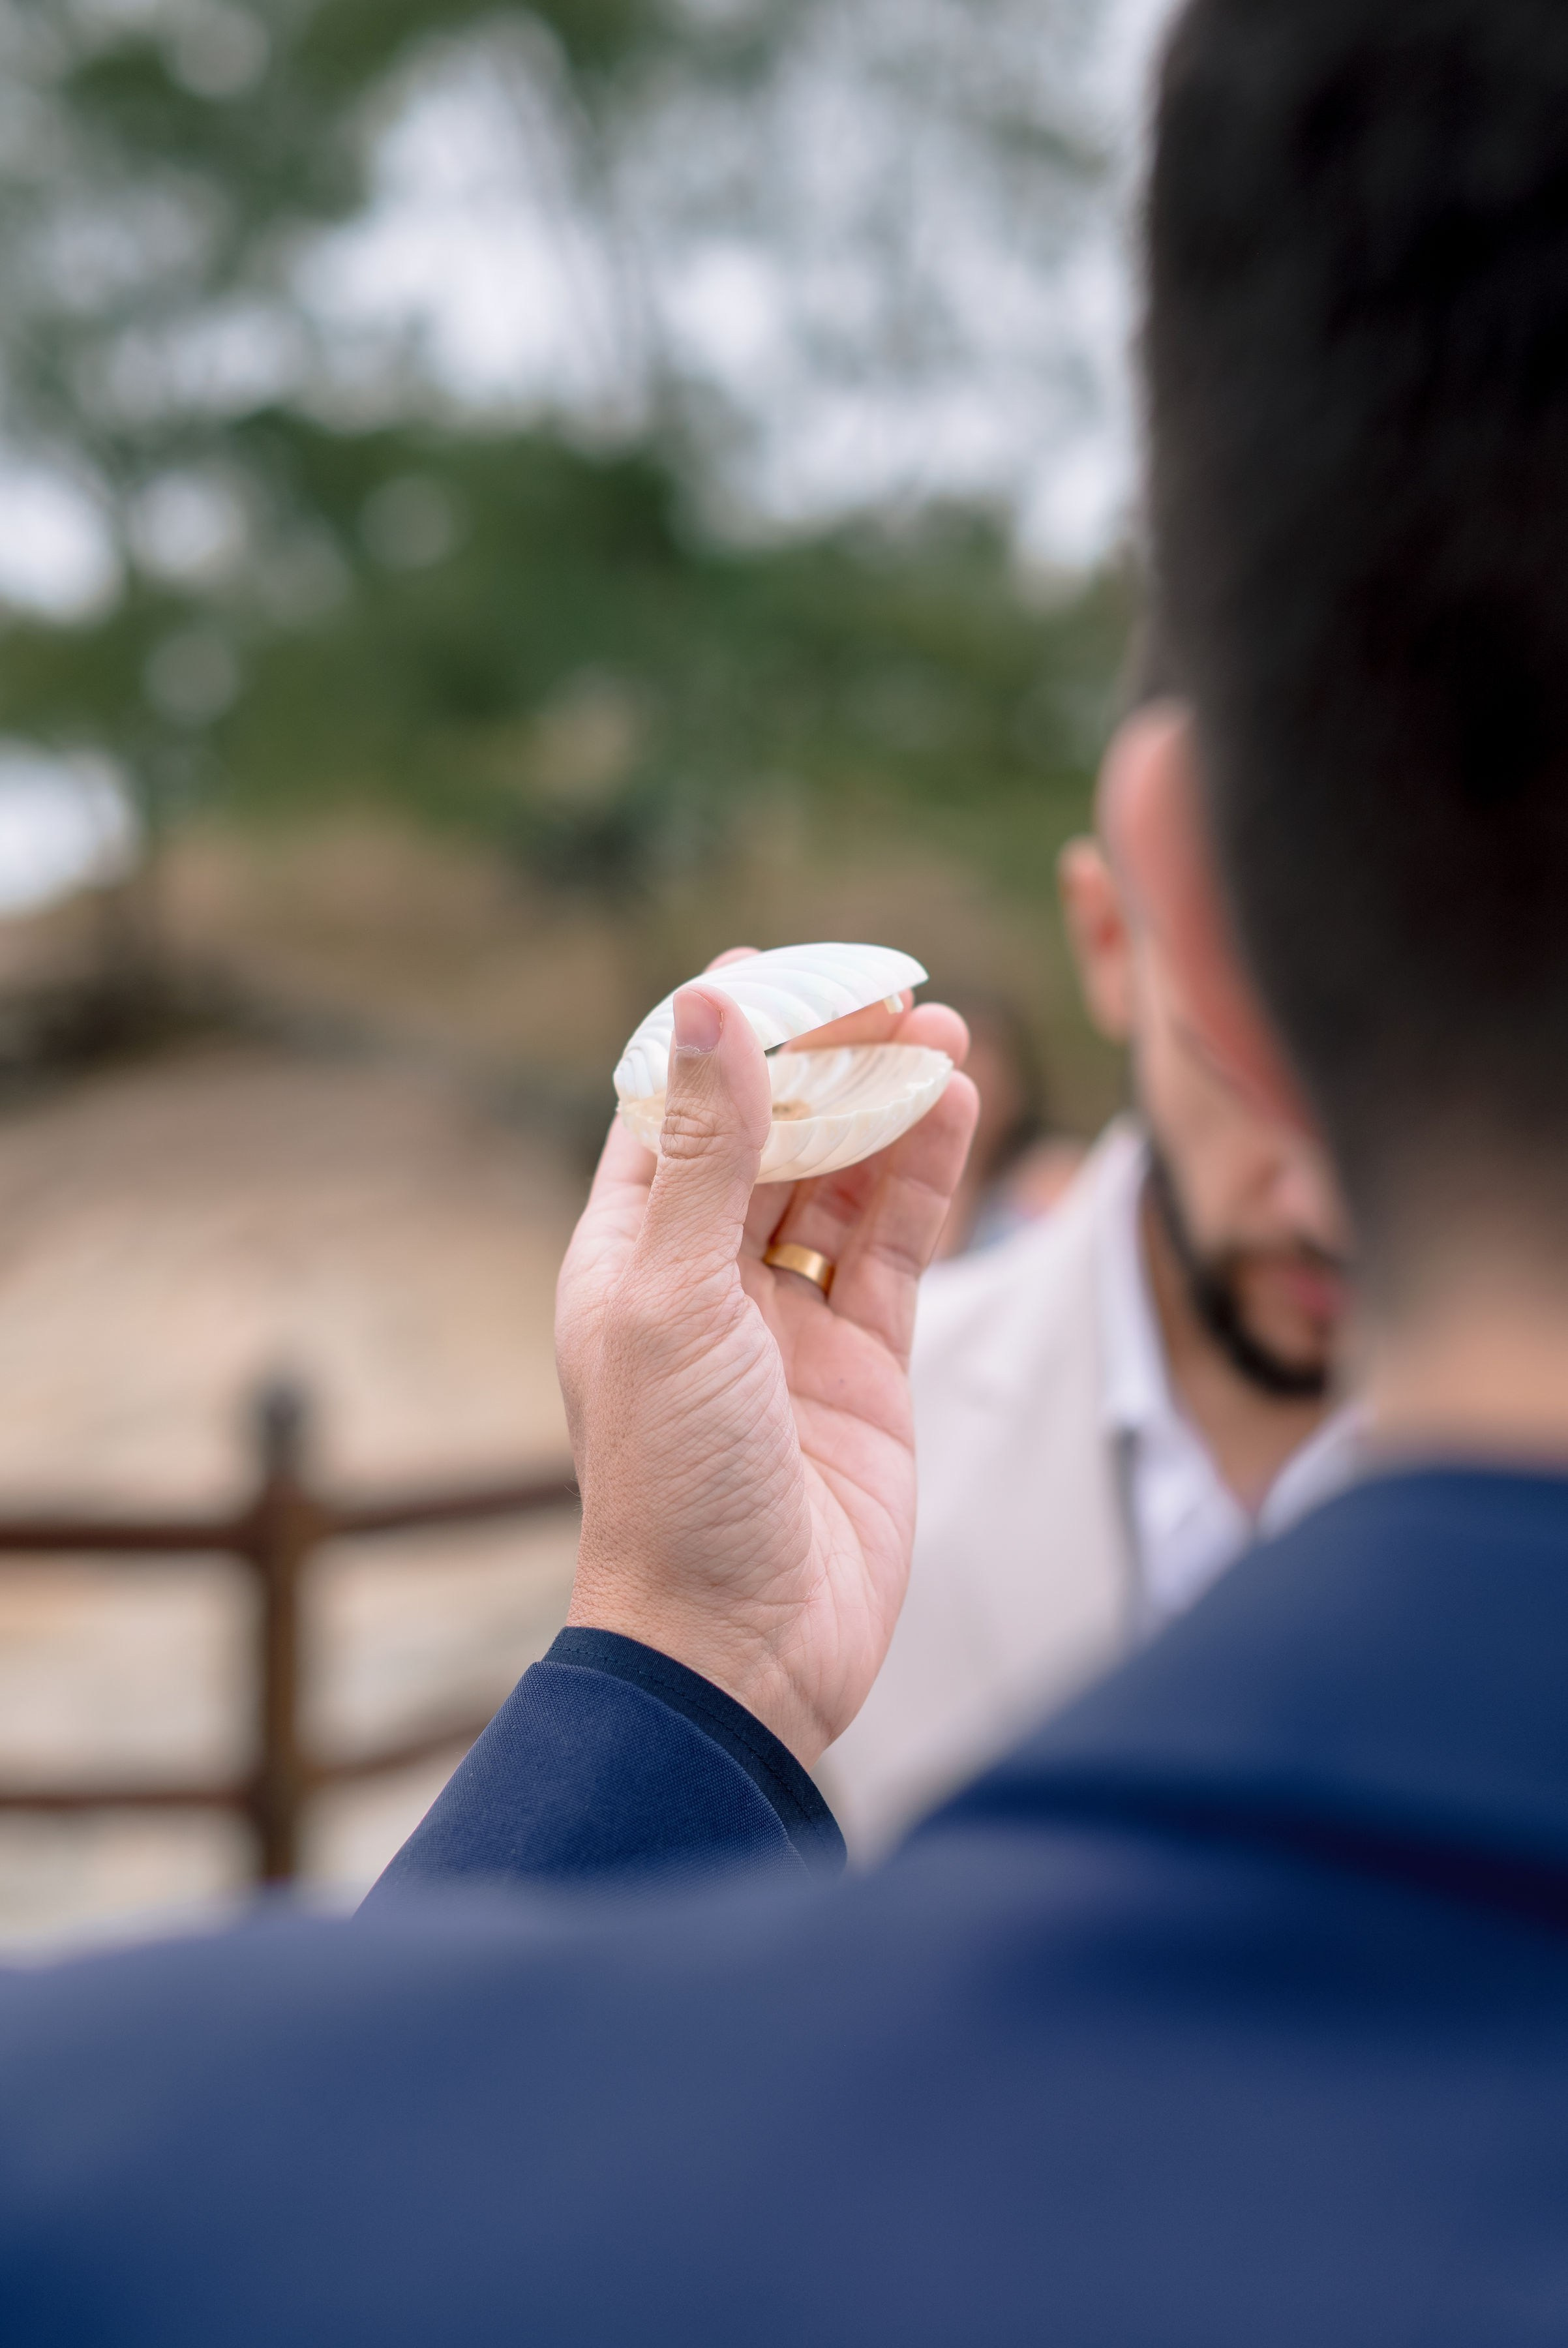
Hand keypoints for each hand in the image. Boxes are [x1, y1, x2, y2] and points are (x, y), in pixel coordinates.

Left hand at [556, 967, 977, 1765]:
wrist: (740, 1648)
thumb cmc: (673, 1482)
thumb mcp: (671, 1297)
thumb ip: (703, 1152)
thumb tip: (709, 1008)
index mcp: (623, 1256)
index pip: (668, 1109)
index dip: (719, 1035)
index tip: (774, 967)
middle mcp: (702, 1278)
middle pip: (768, 1134)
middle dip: (825, 1062)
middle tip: (890, 994)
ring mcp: (788, 1320)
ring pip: (843, 1181)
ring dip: (886, 1109)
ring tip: (942, 1038)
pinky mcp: (866, 1363)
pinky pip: (896, 1246)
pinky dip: (926, 1179)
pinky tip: (957, 1111)